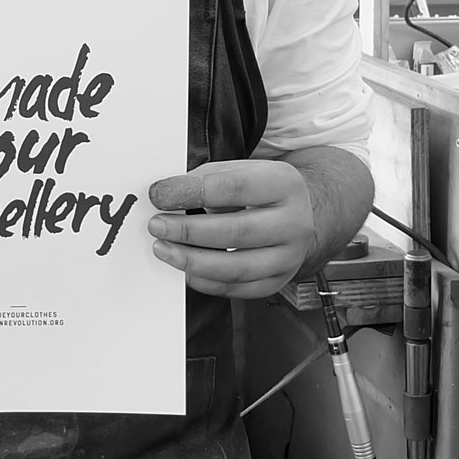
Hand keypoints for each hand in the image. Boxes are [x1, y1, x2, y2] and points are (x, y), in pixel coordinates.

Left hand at [147, 159, 315, 298]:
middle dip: (188, 230)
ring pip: (236, 267)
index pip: (233, 188)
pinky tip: (185, 269)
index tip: (159, 194)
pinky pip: (237, 289)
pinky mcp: (277, 281)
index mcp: (284, 184)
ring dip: (192, 260)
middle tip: (157, 225)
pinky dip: (206, 282)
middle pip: (236, 232)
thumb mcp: (242, 169)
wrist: (301, 213)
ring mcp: (289, 257)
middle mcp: (294, 223)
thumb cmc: (261, 189)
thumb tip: (167, 194)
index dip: (191, 191)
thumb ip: (208, 178)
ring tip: (163, 249)